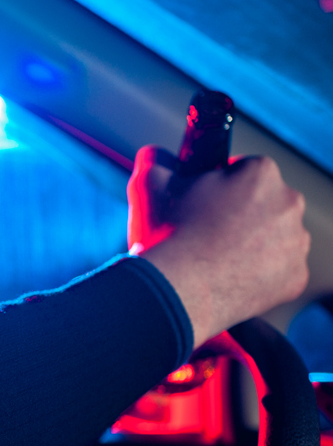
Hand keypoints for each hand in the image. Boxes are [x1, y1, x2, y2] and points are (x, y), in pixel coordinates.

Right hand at [128, 145, 309, 346]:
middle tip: (207, 231)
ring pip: (275, 236)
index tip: (203, 202)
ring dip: (253, 242)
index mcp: (260, 174)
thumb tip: (156, 155)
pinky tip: (230, 277)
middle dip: (241, 213)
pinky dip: (259, 274)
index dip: (220, 185)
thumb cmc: (167, 235)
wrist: (178, 290)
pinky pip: (279, 270)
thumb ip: (155, 159)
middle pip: (265, 202)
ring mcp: (296, 243)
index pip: (244, 170)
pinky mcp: (296, 277)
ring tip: (215, 258)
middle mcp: (289, 204)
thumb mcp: (148, 185)